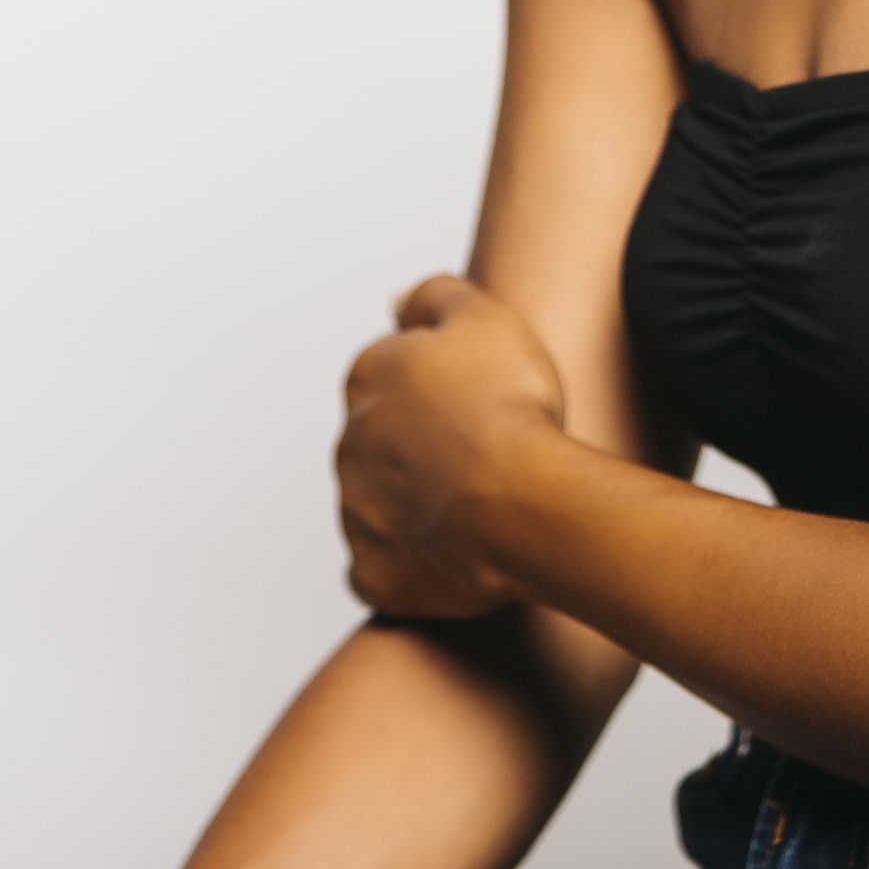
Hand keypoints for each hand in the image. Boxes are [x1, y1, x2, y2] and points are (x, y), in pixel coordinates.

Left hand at [336, 273, 568, 620]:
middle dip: (422, 442)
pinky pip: (382, 566)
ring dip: (414, 500)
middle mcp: (349, 445)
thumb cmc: (507, 408)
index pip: (392, 371)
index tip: (480, 394)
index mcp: (369, 379)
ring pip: (378, 502)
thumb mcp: (484, 315)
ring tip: (478, 502)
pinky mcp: (376, 573)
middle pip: (384, 437)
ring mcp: (358, 514)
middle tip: (483, 448)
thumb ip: (434, 296)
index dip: (441, 382)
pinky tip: (450, 552)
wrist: (519, 505)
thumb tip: (398, 300)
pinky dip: (410, 560)